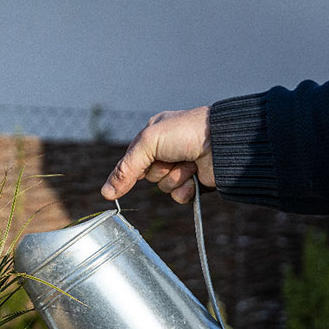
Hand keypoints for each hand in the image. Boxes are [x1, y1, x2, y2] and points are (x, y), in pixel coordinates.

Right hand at [100, 106, 214, 203]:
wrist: (224, 142)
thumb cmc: (186, 132)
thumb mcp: (148, 143)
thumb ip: (125, 169)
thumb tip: (105, 193)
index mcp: (154, 135)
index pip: (132, 160)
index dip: (131, 170)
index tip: (127, 179)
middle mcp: (167, 150)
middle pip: (147, 175)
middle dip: (159, 170)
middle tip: (172, 157)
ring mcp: (181, 165)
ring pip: (163, 187)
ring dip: (174, 178)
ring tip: (189, 163)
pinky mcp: (195, 181)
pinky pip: (179, 196)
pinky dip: (185, 190)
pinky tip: (195, 177)